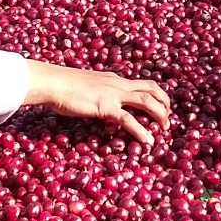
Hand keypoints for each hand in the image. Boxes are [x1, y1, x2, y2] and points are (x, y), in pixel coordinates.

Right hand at [26, 61, 171, 143]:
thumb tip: (94, 102)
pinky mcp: (106, 106)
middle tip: (168, 118)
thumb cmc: (62, 86)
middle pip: (151, 88)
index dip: (154, 95)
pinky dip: (141, 131)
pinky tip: (148, 140)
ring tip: (165, 128)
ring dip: (160, 114)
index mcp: (114, 79)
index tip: (160, 107)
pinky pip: (129, 119)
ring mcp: (113, 94)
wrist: (53, 82)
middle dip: (164, 102)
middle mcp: (118, 84)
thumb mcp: (85, 86)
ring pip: (147, 100)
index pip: (141, 84)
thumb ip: (94, 93)